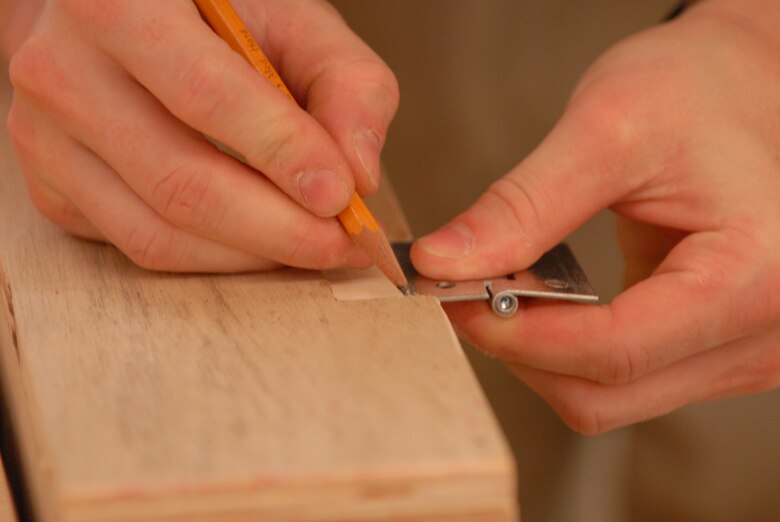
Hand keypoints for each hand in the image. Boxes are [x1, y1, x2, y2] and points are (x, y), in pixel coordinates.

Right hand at [4, 0, 397, 271]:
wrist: (114, 19)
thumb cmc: (209, 14)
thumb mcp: (291, 19)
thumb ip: (344, 82)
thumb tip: (360, 175)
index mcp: (119, 4)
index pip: (206, 95)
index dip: (282, 154)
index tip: (343, 197)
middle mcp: (62, 72)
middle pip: (182, 184)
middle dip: (278, 229)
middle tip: (340, 243)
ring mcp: (45, 140)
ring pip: (158, 234)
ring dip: (250, 255)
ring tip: (308, 244)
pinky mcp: (52, 190)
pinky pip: (139, 248)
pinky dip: (212, 257)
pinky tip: (255, 239)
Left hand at [411, 0, 779, 432]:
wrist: (750, 86)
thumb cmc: (700, 89)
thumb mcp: (608, 128)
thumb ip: (524, 205)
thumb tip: (441, 262)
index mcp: (753, 277)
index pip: (610, 351)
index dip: (514, 333)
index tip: (454, 294)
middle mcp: (762, 335)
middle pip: (603, 396)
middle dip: (521, 349)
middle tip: (471, 288)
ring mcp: (742, 350)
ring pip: (608, 398)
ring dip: (542, 352)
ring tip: (510, 285)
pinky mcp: (715, 349)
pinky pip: (624, 380)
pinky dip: (570, 348)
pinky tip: (550, 295)